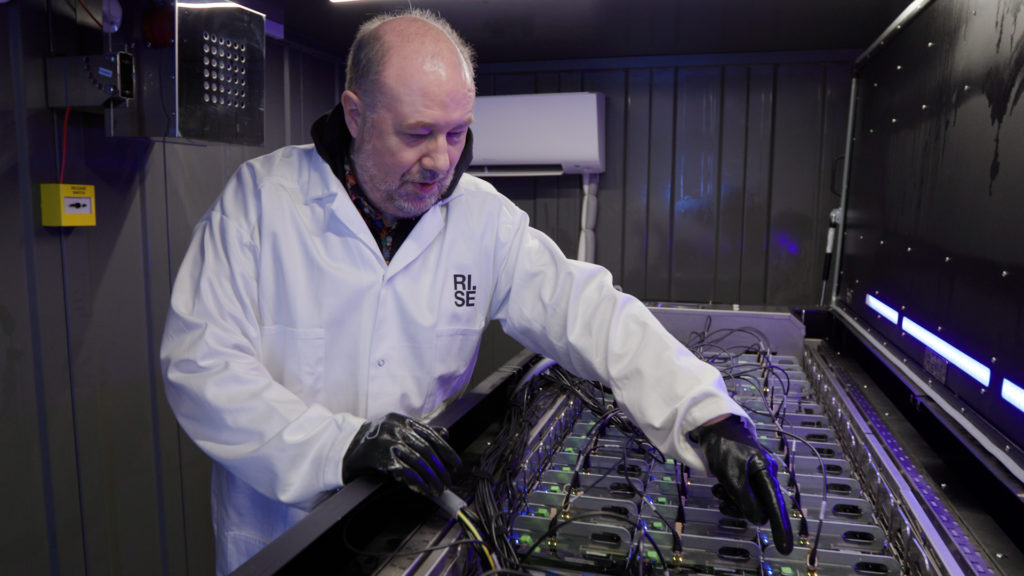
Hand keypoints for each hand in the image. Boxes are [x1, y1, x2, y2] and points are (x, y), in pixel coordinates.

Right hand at [342, 413, 460, 497]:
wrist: (346, 447)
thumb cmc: (375, 441)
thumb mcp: (397, 430)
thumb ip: (420, 432)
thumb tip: (445, 434)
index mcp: (403, 420)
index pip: (431, 435)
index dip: (446, 452)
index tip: (455, 466)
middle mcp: (396, 427)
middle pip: (426, 450)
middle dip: (440, 469)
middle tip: (447, 482)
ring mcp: (387, 441)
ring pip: (418, 461)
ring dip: (431, 478)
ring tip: (437, 489)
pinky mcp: (380, 457)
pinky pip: (404, 470)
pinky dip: (417, 481)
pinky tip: (423, 488)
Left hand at [692, 415, 793, 553]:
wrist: (711, 425)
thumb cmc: (723, 445)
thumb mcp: (732, 474)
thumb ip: (745, 498)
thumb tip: (757, 518)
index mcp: (766, 473)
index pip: (775, 506)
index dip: (780, 528)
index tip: (785, 548)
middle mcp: (763, 475)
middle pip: (758, 507)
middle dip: (740, 507)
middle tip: (723, 501)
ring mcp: (753, 475)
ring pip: (746, 502)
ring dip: (731, 501)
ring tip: (718, 489)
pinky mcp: (742, 474)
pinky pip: (738, 494)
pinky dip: (728, 494)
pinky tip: (718, 485)